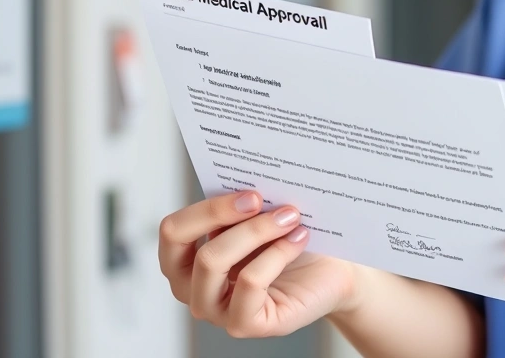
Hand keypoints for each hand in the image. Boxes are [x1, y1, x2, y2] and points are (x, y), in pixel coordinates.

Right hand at [159, 191, 359, 337]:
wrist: (331, 271)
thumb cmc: (291, 241)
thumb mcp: (258, 218)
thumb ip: (239, 204)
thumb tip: (241, 179)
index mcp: (187, 260)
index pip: (173, 231)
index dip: (207, 208)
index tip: (249, 193)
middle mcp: (194, 289)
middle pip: (188, 245)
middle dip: (225, 214)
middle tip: (263, 198)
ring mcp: (216, 311)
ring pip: (213, 261)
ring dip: (255, 232)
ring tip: (289, 216)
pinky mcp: (244, 324)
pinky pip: (249, 282)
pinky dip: (277, 254)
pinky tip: (300, 239)